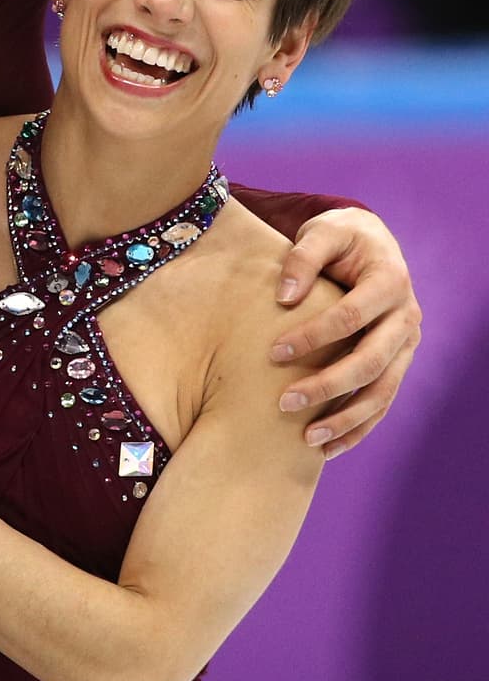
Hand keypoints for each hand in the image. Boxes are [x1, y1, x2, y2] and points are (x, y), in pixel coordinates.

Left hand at [269, 208, 420, 458]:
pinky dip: (358, 428)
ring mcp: (406, 344)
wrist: (369, 244)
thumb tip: (284, 298)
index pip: (351, 317)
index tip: (274, 353)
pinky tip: (329, 448)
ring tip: (308, 440)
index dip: (313, 337)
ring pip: (382, 391)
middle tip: (284, 403)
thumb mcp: (321, 233)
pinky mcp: (398, 363)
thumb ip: (301, 258)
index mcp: (390, 281)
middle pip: (370, 361)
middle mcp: (406, 316)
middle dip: (328, 386)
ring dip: (346, 419)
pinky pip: (382, 402)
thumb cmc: (339, 238)